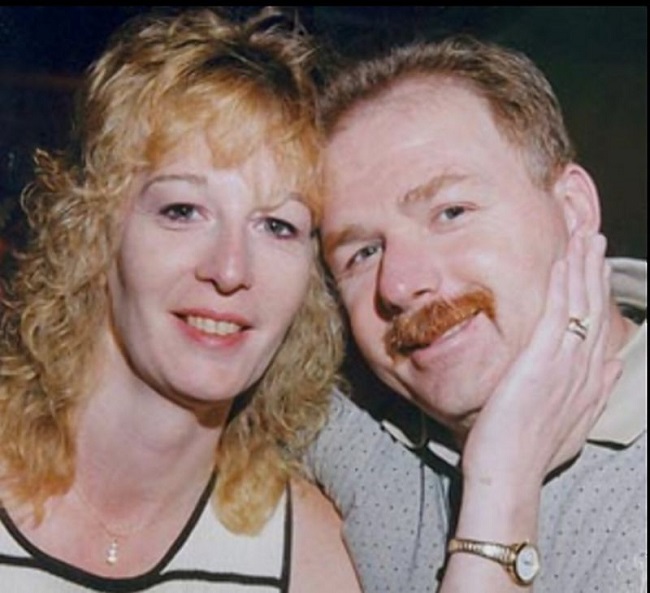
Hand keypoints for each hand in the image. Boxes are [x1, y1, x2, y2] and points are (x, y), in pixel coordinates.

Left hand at [462, 233, 620, 490]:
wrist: (510, 473)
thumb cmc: (531, 452)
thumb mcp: (572, 423)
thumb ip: (594, 392)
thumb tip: (614, 365)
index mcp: (588, 381)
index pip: (598, 327)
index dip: (600, 293)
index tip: (598, 268)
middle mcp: (582, 369)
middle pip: (594, 309)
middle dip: (595, 271)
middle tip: (593, 239)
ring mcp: (564, 365)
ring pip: (579, 306)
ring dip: (582, 268)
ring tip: (584, 237)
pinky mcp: (540, 363)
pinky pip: (555, 316)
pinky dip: (561, 287)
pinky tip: (562, 263)